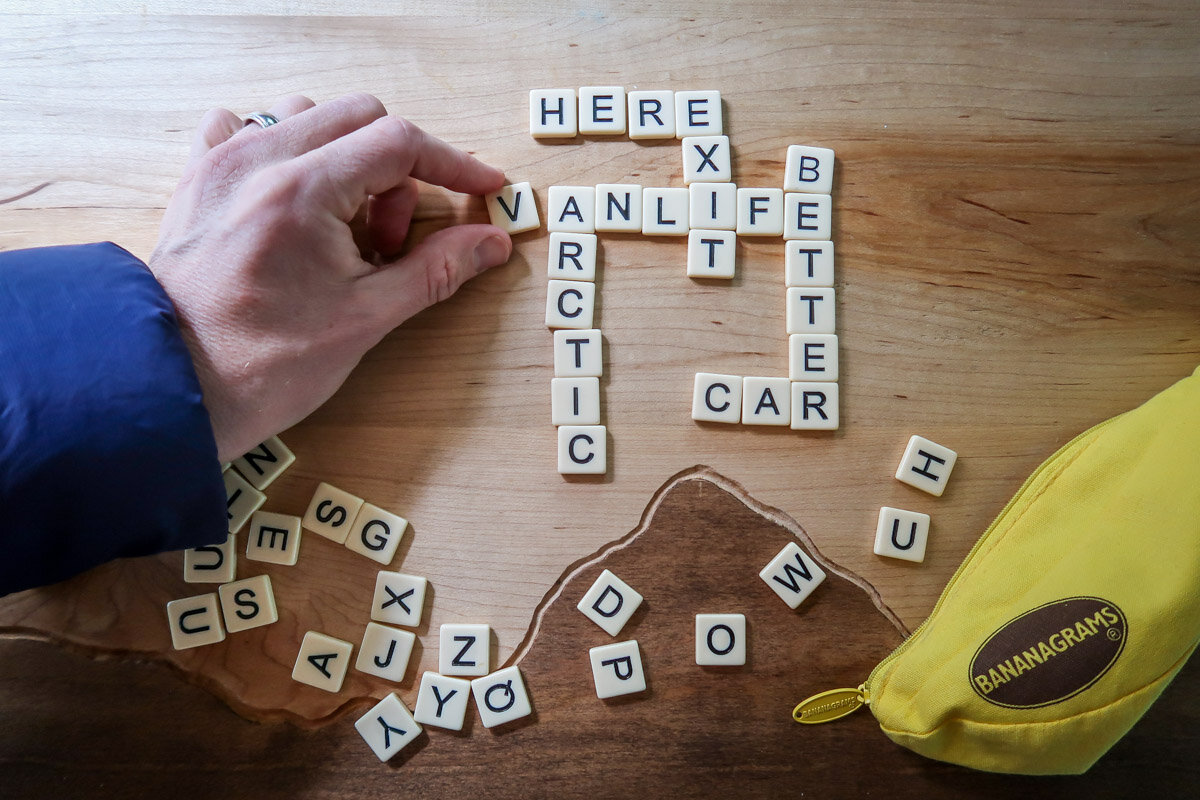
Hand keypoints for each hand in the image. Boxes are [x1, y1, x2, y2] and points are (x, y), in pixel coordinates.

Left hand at [149, 93, 511, 462]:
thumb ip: (435, 270)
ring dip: (346, 158)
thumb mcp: (366, 319)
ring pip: (307, 116)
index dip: (453, 164)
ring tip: (346, 226)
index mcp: (303, 190)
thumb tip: (489, 244)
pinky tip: (294, 198)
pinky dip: (285, 150)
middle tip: (396, 237)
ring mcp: (223, 164)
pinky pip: (247, 128)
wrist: (175, 386)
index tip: (482, 188)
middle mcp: (258, 160)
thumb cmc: (262, 363)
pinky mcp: (200, 179)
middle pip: (360, 117)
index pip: (399, 142)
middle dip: (399, 169)